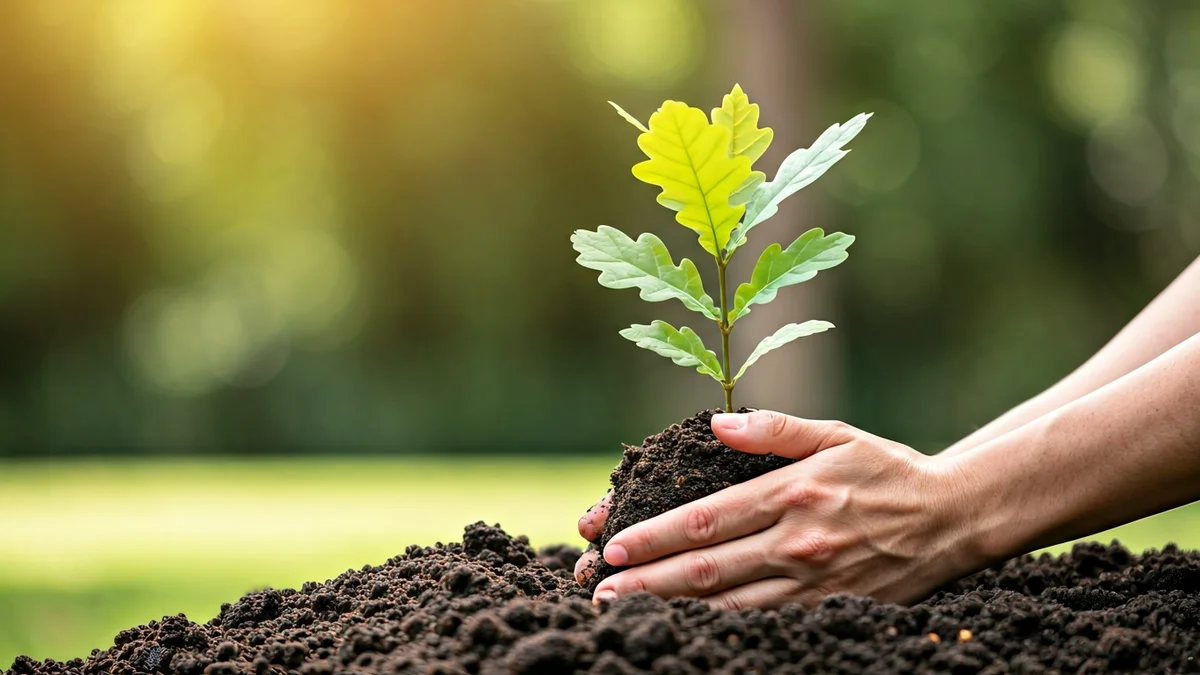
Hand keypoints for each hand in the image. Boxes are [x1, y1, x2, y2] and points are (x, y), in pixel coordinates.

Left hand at [574, 410, 982, 608]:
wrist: (955, 517)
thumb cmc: (888, 470)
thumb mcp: (836, 434)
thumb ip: (774, 430)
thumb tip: (717, 425)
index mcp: (792, 494)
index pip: (706, 520)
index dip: (654, 536)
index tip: (614, 547)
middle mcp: (798, 542)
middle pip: (706, 569)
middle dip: (646, 582)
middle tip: (600, 591)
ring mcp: (814, 583)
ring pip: (729, 604)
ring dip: (673, 611)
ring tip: (628, 615)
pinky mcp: (831, 610)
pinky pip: (766, 622)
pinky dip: (723, 627)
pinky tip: (691, 630)